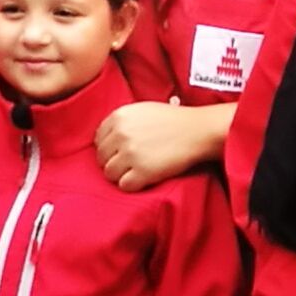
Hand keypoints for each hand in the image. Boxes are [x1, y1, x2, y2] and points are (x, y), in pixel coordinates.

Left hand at [96, 100, 213, 190]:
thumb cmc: (173, 120)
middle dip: (114, 162)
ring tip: (137, 171)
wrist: (197, 131)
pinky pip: (124, 185)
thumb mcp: (142, 110)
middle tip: (130, 163)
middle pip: (102, 158)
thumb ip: (122, 122)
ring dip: (121, 175)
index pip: (98, 139)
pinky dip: (133, 184)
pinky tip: (144, 178)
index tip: (121, 151)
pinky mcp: (142, 171)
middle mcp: (121, 134)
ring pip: (109, 173)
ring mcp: (130, 153)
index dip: (109, 148)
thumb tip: (105, 139)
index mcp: (119, 116)